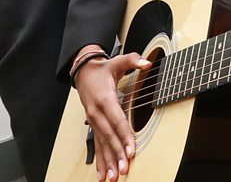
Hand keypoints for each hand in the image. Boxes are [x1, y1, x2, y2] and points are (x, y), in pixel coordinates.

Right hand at [74, 52, 150, 180]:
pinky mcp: (93, 126)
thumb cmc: (102, 69)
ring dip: (108, 162)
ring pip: (102, 145)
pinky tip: (102, 174)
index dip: (125, 136)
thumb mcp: (118, 61)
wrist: (83, 72)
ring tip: (113, 177)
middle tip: (124, 168)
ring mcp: (93, 121)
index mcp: (105, 99)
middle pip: (109, 136)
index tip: (131, 150)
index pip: (117, 120)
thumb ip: (133, 60)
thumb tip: (147, 63)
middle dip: (117, 154)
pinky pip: (96, 146)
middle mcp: (97, 113)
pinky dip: (100, 161)